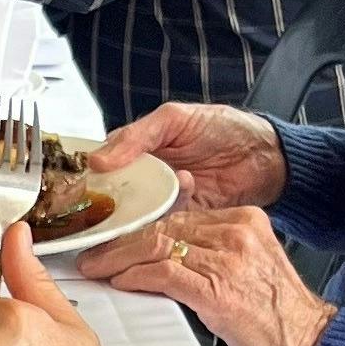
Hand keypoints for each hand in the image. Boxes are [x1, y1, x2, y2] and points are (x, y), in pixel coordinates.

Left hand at [78, 207, 333, 345]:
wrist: (310, 341)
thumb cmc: (278, 313)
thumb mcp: (248, 265)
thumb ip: (213, 250)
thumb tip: (165, 251)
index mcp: (245, 221)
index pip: (178, 215)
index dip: (141, 227)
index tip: (118, 237)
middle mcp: (236, 233)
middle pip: (163, 227)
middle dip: (122, 241)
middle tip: (97, 253)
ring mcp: (226, 260)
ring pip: (156, 246)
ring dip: (119, 258)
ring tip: (98, 267)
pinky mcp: (216, 291)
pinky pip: (163, 274)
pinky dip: (135, 276)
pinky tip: (122, 282)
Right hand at [87, 101, 286, 206]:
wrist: (266, 157)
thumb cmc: (224, 128)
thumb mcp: (174, 119)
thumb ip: (136, 136)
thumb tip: (97, 159)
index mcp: (136, 151)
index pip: (100, 167)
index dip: (87, 178)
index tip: (78, 187)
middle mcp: (144, 179)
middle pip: (111, 197)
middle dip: (107, 204)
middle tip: (105, 204)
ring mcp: (161, 202)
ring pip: (134, 215)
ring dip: (138, 210)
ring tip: (154, 191)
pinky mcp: (180, 221)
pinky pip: (162, 226)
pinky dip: (166, 216)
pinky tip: (186, 188)